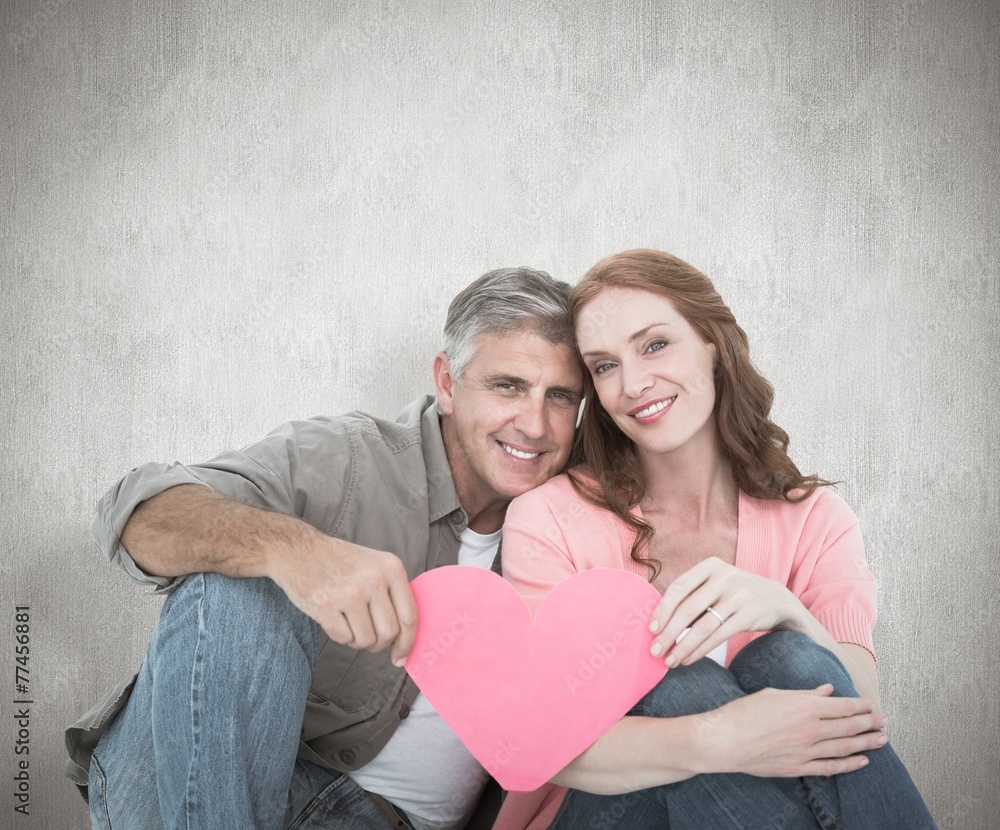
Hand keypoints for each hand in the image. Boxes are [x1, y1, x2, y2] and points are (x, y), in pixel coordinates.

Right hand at [268, 537, 418, 665]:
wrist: (298, 549)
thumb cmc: (339, 561)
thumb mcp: (375, 564)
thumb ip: (393, 592)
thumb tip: (406, 635)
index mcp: (391, 568)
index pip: (410, 616)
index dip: (407, 643)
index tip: (401, 657)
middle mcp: (374, 579)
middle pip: (389, 633)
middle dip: (380, 644)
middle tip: (369, 638)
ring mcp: (350, 593)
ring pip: (367, 640)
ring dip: (358, 640)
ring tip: (349, 623)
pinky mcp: (326, 606)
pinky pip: (344, 638)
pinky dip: (340, 636)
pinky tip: (333, 618)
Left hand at [649, 557, 806, 665]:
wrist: (776, 599)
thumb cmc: (734, 594)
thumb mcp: (715, 584)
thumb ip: (691, 596)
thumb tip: (658, 623)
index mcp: (710, 566)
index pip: (679, 588)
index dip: (662, 609)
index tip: (650, 629)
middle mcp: (724, 577)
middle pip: (688, 608)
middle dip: (668, 633)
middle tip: (654, 651)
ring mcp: (739, 596)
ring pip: (703, 626)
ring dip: (683, 646)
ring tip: (670, 661)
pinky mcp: (749, 615)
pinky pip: (719, 636)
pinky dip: (700, 650)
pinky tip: (688, 659)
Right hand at [697, 685, 887, 777]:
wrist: (725, 740)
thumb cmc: (745, 712)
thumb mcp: (775, 694)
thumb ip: (805, 694)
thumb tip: (827, 690)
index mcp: (805, 707)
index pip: (843, 706)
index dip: (861, 706)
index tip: (872, 705)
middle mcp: (811, 729)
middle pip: (849, 726)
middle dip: (870, 723)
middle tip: (885, 722)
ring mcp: (806, 751)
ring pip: (845, 747)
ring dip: (866, 743)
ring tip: (881, 740)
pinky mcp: (799, 767)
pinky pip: (831, 767)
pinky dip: (849, 765)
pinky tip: (862, 761)